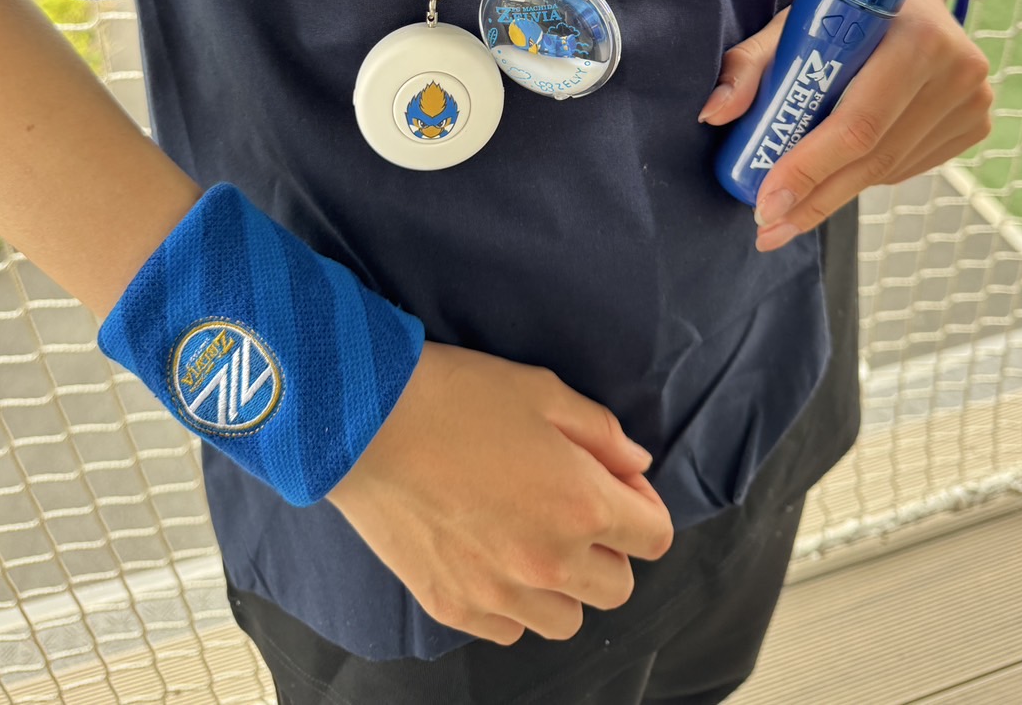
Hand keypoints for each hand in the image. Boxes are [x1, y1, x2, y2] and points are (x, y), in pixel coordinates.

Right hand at [328, 341, 673, 646]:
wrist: (367, 422)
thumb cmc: (458, 396)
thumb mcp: (543, 391)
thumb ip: (603, 433)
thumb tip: (636, 464)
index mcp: (582, 505)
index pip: (654, 537)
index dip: (643, 505)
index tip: (617, 482)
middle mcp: (549, 563)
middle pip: (617, 587)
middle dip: (608, 547)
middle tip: (574, 506)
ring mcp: (499, 593)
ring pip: (565, 620)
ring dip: (563, 585)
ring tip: (531, 536)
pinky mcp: (453, 606)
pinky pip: (508, 629)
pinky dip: (512, 601)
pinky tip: (490, 554)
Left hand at [700, 0, 992, 250]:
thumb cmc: (846, 4)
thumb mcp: (794, 20)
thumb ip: (750, 63)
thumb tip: (713, 114)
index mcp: (916, 38)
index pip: (857, 124)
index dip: (809, 170)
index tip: (767, 204)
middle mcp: (956, 72)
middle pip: (874, 158)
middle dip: (814, 199)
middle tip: (769, 228)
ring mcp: (973, 101)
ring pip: (890, 169)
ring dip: (836, 193)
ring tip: (791, 212)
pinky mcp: (975, 123)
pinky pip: (908, 167)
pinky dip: (866, 176)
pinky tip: (836, 176)